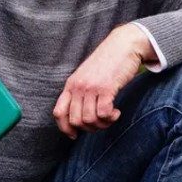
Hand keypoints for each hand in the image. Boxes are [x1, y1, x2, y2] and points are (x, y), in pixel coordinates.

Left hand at [53, 24, 156, 138]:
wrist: (122, 46)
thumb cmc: (107, 62)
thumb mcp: (87, 76)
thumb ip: (81, 92)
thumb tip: (80, 116)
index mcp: (71, 85)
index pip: (59, 113)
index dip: (65, 128)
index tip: (74, 135)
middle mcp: (78, 87)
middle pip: (75, 121)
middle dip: (89, 128)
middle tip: (101, 123)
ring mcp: (91, 87)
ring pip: (90, 120)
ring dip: (102, 124)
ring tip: (111, 117)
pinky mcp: (106, 88)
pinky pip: (104, 114)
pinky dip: (111, 118)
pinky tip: (116, 112)